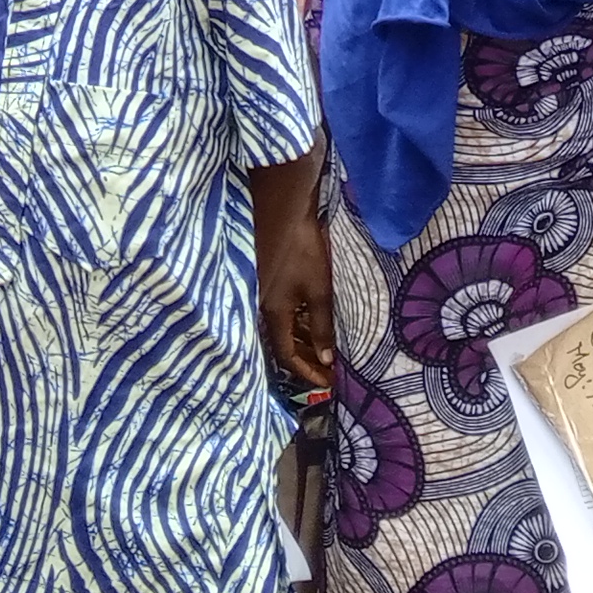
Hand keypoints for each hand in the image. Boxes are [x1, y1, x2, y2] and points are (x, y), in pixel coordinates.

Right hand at [258, 208, 335, 393]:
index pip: (287, 356)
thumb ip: (322, 327)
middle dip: (306, 358)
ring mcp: (262, 290)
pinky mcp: (266, 277)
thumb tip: (326, 360)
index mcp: (273, 314)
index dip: (307, 372)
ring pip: (281, 326)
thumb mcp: (318, 291)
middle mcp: (262, 306)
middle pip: (281, 343)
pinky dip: (296, 320)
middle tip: (330, 368)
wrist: (282, 209)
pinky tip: (311, 317)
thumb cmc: (302, 251)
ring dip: (302, 339)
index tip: (328, 383)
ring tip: (326, 345)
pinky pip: (280, 310)